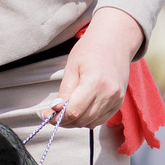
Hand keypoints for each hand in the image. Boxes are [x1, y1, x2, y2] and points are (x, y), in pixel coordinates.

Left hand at [54, 9, 141, 129]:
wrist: (115, 41)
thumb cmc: (91, 49)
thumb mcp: (72, 67)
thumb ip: (65, 92)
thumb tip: (55, 110)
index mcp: (95, 82)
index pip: (74, 111)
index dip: (57, 117)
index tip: (45, 114)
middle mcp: (109, 94)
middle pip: (81, 120)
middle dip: (64, 120)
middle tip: (52, 113)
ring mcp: (116, 100)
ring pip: (90, 123)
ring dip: (75, 121)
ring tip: (65, 110)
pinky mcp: (118, 103)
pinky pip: (100, 120)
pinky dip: (87, 119)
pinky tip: (80, 109)